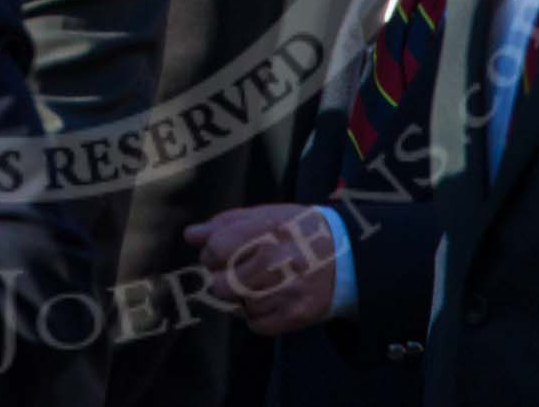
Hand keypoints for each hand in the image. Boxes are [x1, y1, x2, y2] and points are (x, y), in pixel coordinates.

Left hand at [183, 203, 338, 335]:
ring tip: (260, 284)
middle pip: (220, 284)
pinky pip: (256, 324)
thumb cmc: (298, 233)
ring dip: (241, 298)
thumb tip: (190, 235)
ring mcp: (287, 290)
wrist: (348, 257)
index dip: (212, 253)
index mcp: (267, 229)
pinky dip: (257, 316)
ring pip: (236, 306)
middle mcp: (277, 260)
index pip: (216, 249)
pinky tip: (271, 299)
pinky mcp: (296, 315)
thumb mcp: (266, 215)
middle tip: (240, 271)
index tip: (222, 253)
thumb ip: (226, 224)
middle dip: (223, 280)